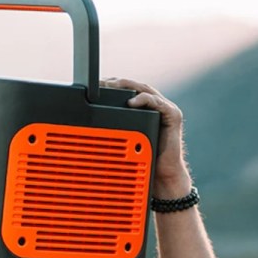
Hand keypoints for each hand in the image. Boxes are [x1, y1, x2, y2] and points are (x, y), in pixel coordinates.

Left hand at [101, 77, 191, 197]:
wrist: (160, 174)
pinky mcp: (173, 116)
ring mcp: (164, 110)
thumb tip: (84, 128)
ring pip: (145, 90)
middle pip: (134, 87)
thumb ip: (109, 130)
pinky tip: (132, 101)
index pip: (125, 90)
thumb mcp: (120, 140)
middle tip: (101, 83)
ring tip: (113, 86)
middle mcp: (153, 106)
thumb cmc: (140, 158)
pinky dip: (144, 99)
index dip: (110, 85)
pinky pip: (158, 103)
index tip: (93, 85)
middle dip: (116, 83)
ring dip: (128, 86)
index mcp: (141, 109)